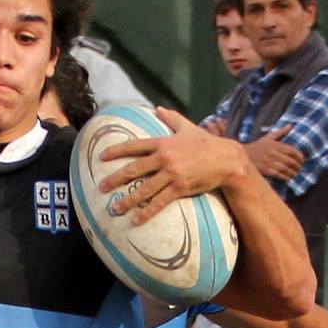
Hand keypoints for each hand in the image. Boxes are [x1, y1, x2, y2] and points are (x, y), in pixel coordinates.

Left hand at [97, 106, 252, 223]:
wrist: (226, 159)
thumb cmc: (206, 143)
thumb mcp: (188, 127)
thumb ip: (171, 118)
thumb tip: (158, 108)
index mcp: (163, 143)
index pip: (134, 146)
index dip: (116, 151)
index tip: (101, 157)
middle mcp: (164, 158)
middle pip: (134, 169)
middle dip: (115, 179)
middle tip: (101, 187)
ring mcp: (172, 174)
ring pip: (144, 189)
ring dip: (128, 200)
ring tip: (115, 209)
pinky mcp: (180, 188)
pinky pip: (160, 202)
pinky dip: (147, 212)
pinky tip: (136, 220)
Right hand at [242, 126, 303, 182]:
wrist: (242, 155)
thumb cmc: (257, 146)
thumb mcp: (268, 137)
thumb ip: (281, 132)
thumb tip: (291, 125)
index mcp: (276, 145)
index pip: (292, 151)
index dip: (300, 157)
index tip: (302, 160)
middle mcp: (273, 153)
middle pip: (290, 161)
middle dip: (297, 166)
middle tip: (299, 169)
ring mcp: (269, 162)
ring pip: (285, 169)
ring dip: (292, 173)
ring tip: (295, 174)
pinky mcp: (265, 170)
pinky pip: (278, 174)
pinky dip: (285, 177)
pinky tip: (287, 178)